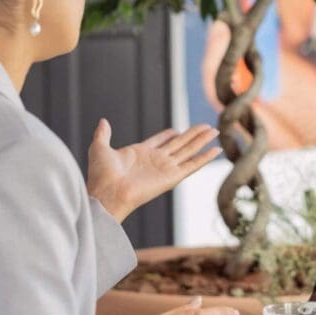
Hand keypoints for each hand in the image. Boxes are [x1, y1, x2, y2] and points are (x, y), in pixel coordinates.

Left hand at [87, 119, 219, 221]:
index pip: (160, 141)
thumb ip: (103, 134)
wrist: (106, 194)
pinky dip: (205, 158)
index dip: (169, 134)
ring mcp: (165, 168)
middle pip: (179, 144)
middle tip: (207, 126)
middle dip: (193, 134)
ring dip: (202, 141)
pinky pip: (193, 165)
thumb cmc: (100, 175)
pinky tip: (216, 150)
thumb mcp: (99, 148)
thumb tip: (103, 121)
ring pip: (189, 150)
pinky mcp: (172, 177)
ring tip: (215, 131)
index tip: (178, 129)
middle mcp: (155, 160)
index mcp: (140, 153)